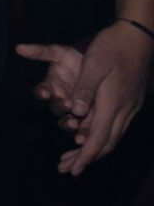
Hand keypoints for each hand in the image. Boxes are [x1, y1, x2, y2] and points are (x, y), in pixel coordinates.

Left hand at [16, 23, 153, 174]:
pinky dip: (103, 138)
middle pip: (106, 143)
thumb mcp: (94, 64)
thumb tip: (75, 111)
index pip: (98, 138)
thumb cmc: (112, 47)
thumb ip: (84, 88)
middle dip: (87, 159)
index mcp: (113, 102)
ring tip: (75, 159)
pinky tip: (91, 138)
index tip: (72, 170)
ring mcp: (131, 107)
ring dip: (94, 150)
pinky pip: (117, 128)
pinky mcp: (132, 102)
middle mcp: (125, 109)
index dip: (85, 156)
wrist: (138, 35)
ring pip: (113, 137)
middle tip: (67, 170)